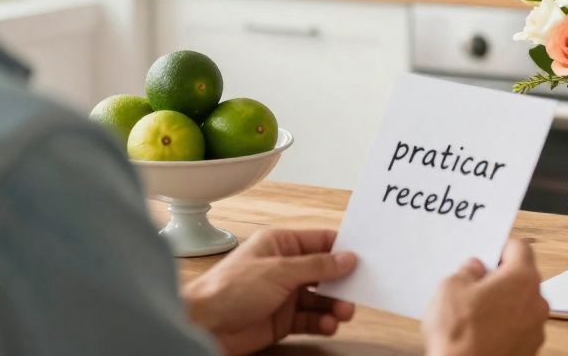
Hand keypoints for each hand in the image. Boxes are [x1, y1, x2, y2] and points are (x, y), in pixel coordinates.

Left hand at [181, 228, 357, 355]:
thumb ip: (317, 266)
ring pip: (320, 298)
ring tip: (344, 312)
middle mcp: (284, 268)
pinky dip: (322, 322)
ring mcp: (283, 295)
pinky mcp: (282, 320)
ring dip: (335, 305)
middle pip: (324, 272)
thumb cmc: (228, 290)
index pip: (320, 241)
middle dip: (342, 282)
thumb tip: (347, 258)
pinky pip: (310, 319)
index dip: (342, 249)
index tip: (364, 258)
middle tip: (358, 290)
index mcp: (280, 244)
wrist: (203, 326)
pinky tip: (328, 324)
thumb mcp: (279, 271)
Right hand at [423, 239, 547, 355]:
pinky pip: (519, 328)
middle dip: (500, 279)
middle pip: (522, 278)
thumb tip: (474, 269)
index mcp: (522, 279)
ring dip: (503, 304)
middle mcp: (537, 302)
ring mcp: (536, 329)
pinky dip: (505, 326)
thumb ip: (467, 271)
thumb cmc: (459, 334)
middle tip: (474, 285)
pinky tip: (481, 333)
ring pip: (521, 305)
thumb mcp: (450, 287)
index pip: (520, 248)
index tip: (487, 254)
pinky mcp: (530, 350)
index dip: (500, 247)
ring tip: (475, 314)